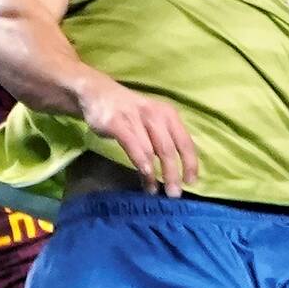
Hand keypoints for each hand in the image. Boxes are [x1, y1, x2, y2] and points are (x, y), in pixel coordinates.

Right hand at [77, 77, 197, 196]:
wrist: (98, 92)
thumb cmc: (130, 112)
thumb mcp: (154, 120)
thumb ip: (166, 139)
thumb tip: (180, 168)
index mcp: (168, 114)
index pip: (185, 142)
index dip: (190, 163)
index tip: (191, 183)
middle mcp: (155, 114)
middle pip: (168, 149)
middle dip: (172, 174)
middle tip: (173, 194)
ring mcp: (134, 118)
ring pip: (149, 150)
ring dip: (153, 174)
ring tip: (153, 191)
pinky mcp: (116, 123)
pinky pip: (131, 144)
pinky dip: (139, 161)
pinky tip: (144, 174)